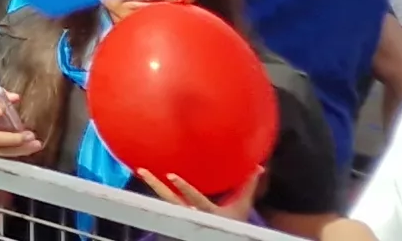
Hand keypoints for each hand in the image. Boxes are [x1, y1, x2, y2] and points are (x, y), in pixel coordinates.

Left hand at [140, 172, 258, 221]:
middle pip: (170, 200)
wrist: (225, 235)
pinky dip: (157, 192)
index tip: (171, 176)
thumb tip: (259, 167)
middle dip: (156, 186)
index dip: (184, 188)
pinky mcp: (177, 216)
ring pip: (164, 201)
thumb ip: (249, 186)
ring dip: (153, 187)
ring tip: (141, 171)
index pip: (194, 199)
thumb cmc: (235, 220)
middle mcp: (192, 215)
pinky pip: (164, 203)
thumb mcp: (243, 206)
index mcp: (209, 213)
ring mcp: (183, 216)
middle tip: (143, 171)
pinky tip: (149, 180)